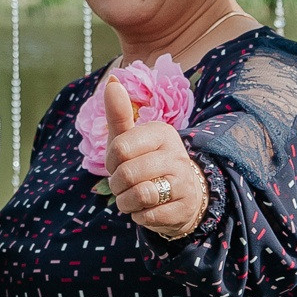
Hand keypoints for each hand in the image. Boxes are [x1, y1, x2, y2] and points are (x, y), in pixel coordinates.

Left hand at [102, 75, 204, 238]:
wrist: (181, 195)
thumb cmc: (145, 162)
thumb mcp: (129, 138)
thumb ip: (119, 113)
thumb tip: (113, 79)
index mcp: (162, 133)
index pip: (119, 147)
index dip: (111, 161)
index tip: (119, 163)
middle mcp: (177, 154)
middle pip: (127, 174)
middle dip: (116, 185)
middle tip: (124, 184)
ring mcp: (184, 182)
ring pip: (139, 195)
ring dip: (126, 202)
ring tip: (132, 197)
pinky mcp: (184, 208)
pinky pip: (148, 216)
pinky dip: (139, 216)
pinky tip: (147, 209)